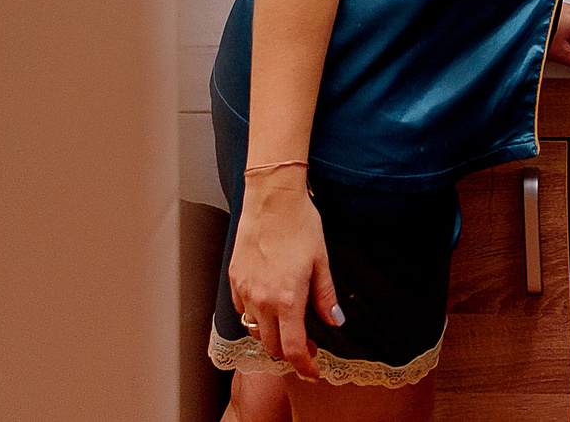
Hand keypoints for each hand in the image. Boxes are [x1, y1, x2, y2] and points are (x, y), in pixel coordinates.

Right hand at [227, 176, 344, 379]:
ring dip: (271, 335)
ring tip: (286, 323)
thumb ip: (325, 296)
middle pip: (272, 347)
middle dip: (289, 353)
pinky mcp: (234, 279)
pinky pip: (242, 309)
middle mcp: (262, 300)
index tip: (313, 372)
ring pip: (254, 330)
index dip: (304, 367)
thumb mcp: (321, 260)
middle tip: (306, 343)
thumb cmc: (300, 225)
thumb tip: (334, 321)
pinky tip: (268, 302)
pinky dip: (255, 315)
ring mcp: (245, 290)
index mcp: (287, 299)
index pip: (293, 350)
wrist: (272, 197)